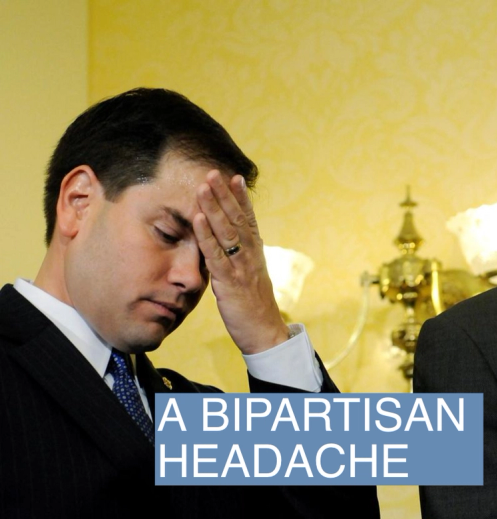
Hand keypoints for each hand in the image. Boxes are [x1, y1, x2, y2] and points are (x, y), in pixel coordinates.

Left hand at [192, 170, 289, 353]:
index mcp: (256, 253)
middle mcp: (251, 255)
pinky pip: (216, 254)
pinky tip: (197, 219)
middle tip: (213, 172)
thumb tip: (232, 246)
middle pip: (238, 219)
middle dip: (225, 195)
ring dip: (213, 207)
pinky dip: (206, 235)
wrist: (265, 333)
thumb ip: (242, 259)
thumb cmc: (255, 307)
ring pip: (227, 231)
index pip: (249, 220)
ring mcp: (241, 267)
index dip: (242, 198)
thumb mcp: (251, 277)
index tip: (234, 176)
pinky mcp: (229, 282)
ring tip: (202, 186)